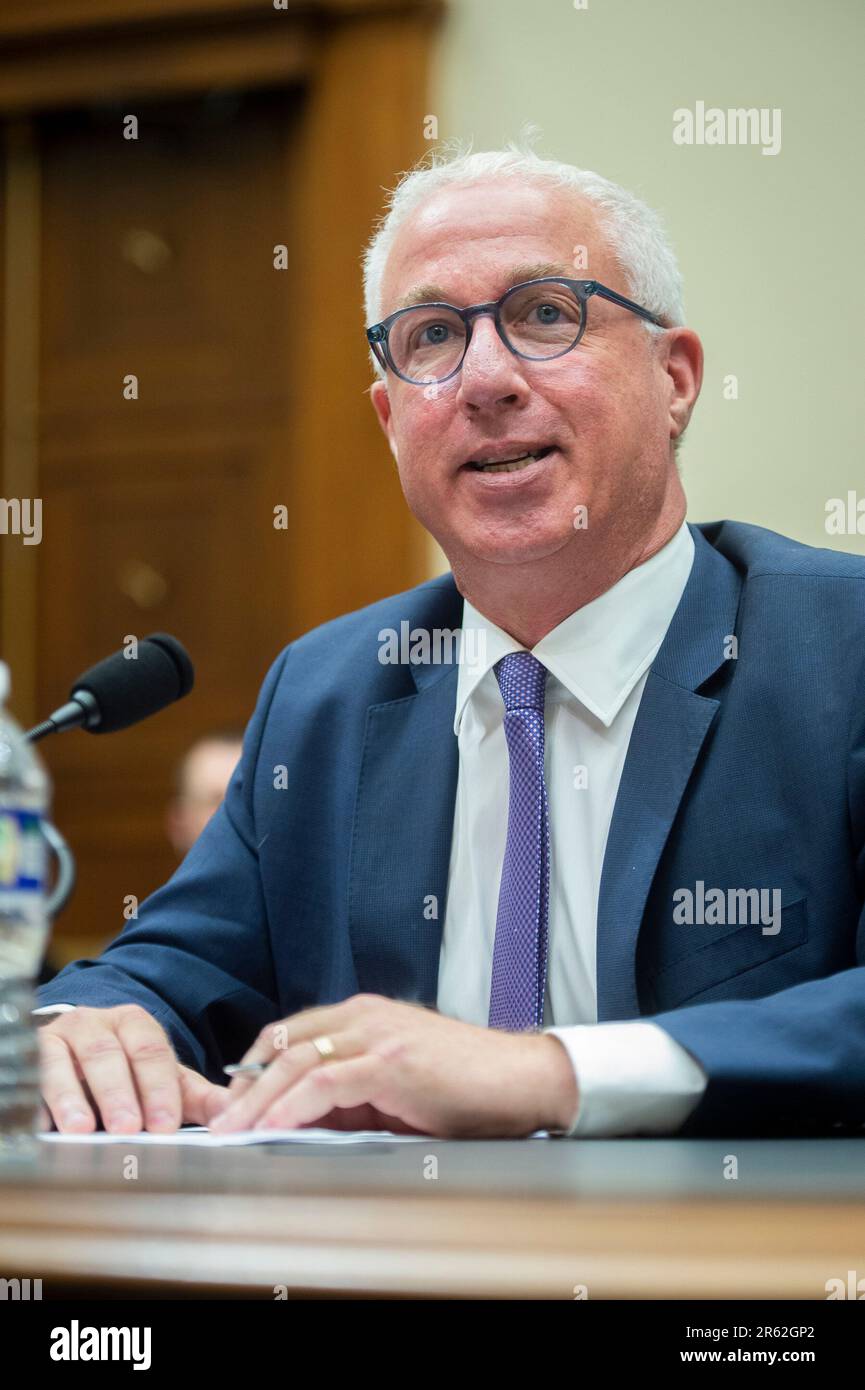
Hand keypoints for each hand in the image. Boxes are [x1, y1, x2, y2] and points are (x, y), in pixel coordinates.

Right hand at [37, 1004, 225, 1134]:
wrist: (76, 1046)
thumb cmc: (124, 1068)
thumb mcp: (160, 1077)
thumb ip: (195, 1097)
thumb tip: (232, 1116)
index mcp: (135, 1024)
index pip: (151, 1052)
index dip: (159, 1088)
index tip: (165, 1124)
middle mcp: (96, 1024)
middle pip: (108, 1056)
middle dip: (119, 1093)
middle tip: (128, 1128)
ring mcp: (60, 1037)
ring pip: (66, 1062)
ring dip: (74, 1097)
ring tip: (82, 1128)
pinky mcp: (33, 1052)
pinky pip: (33, 1073)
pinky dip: (39, 1100)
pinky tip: (45, 1124)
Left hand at [209, 994, 578, 1137]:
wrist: (521, 1079)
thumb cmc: (466, 1086)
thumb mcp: (395, 1085)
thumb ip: (351, 1091)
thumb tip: (302, 1118)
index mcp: (365, 1014)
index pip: (292, 1033)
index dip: (256, 1067)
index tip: (232, 1100)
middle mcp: (365, 1015)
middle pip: (285, 1045)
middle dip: (244, 1087)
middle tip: (215, 1122)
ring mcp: (377, 1035)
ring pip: (297, 1061)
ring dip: (257, 1100)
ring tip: (231, 1131)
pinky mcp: (391, 1062)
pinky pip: (326, 1084)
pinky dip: (292, 1106)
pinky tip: (272, 1127)